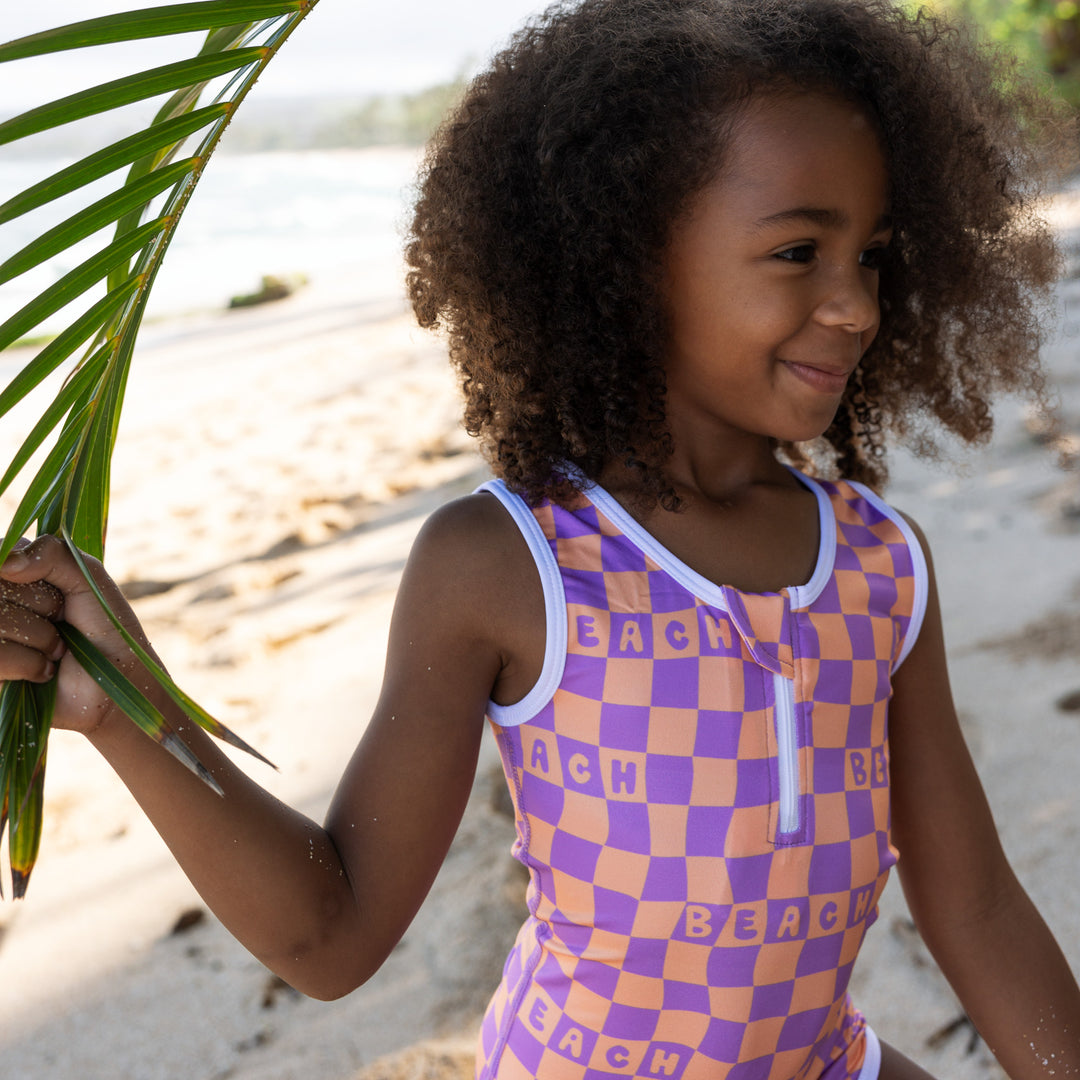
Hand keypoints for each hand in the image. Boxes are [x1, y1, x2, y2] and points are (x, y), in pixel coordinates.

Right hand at [0, 535, 151, 734]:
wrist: (115, 681)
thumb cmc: (105, 626)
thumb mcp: (88, 577)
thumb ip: (53, 553)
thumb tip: (7, 562)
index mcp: (11, 573)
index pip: (4, 560)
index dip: (31, 576)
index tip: (59, 592)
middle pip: (1, 589)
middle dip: (44, 607)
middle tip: (62, 621)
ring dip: (40, 639)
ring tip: (56, 648)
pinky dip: (28, 664)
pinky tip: (43, 671)